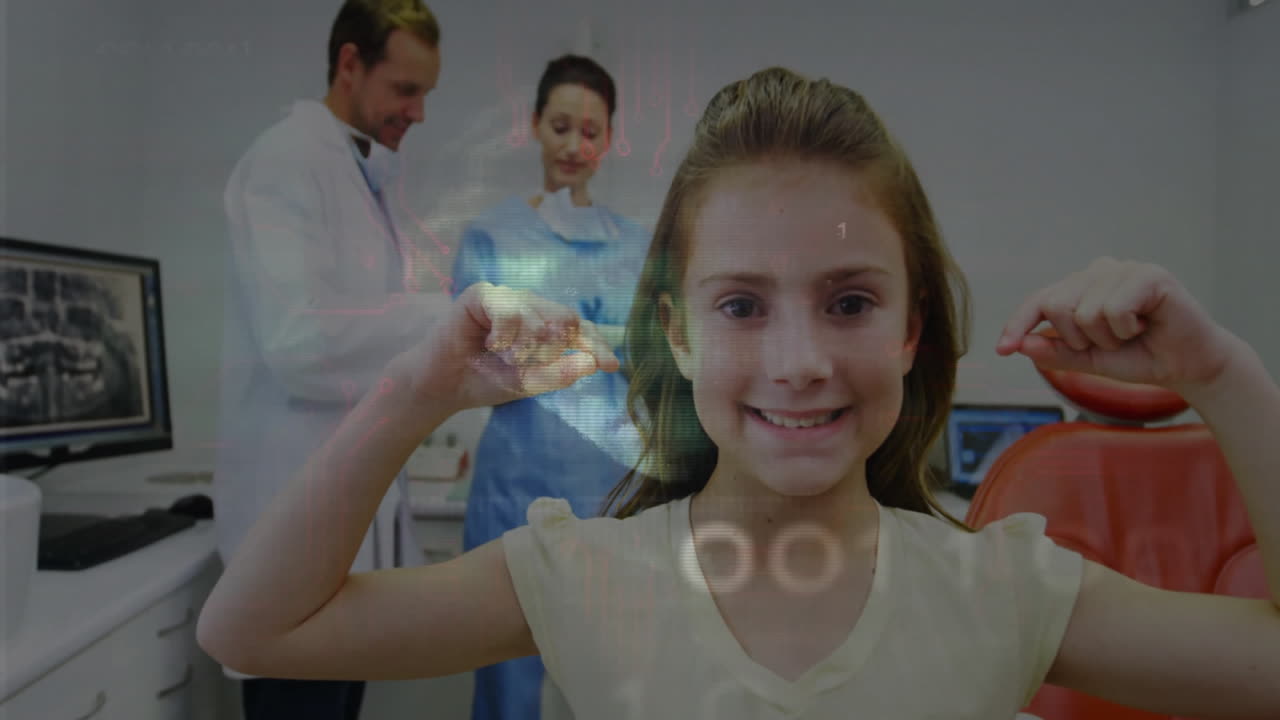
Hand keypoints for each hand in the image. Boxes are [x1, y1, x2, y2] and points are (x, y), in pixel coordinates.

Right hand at [399, 282, 618, 412]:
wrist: (444, 384)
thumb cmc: (485, 380)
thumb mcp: (527, 383)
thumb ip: (559, 373)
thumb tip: (592, 363)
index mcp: (546, 327)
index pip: (582, 329)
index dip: (597, 344)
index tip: (611, 366)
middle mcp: (532, 308)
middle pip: (566, 319)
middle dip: (554, 349)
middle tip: (529, 364)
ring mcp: (509, 298)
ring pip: (540, 315)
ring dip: (528, 345)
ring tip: (509, 358)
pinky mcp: (484, 294)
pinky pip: (510, 309)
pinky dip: (506, 333)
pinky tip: (494, 344)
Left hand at [995, 258, 1238, 391]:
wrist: (1188, 366)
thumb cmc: (1138, 357)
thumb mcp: (1088, 360)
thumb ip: (1054, 352)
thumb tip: (1021, 344)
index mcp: (1080, 286)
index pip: (1039, 301)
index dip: (1018, 324)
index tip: (1003, 350)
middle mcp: (1098, 271)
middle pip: (1056, 306)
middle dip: (1078, 339)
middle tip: (1112, 342)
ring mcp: (1122, 268)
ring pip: (1084, 312)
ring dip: (1108, 337)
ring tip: (1132, 333)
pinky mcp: (1148, 274)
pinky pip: (1113, 309)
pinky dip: (1126, 328)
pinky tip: (1147, 324)